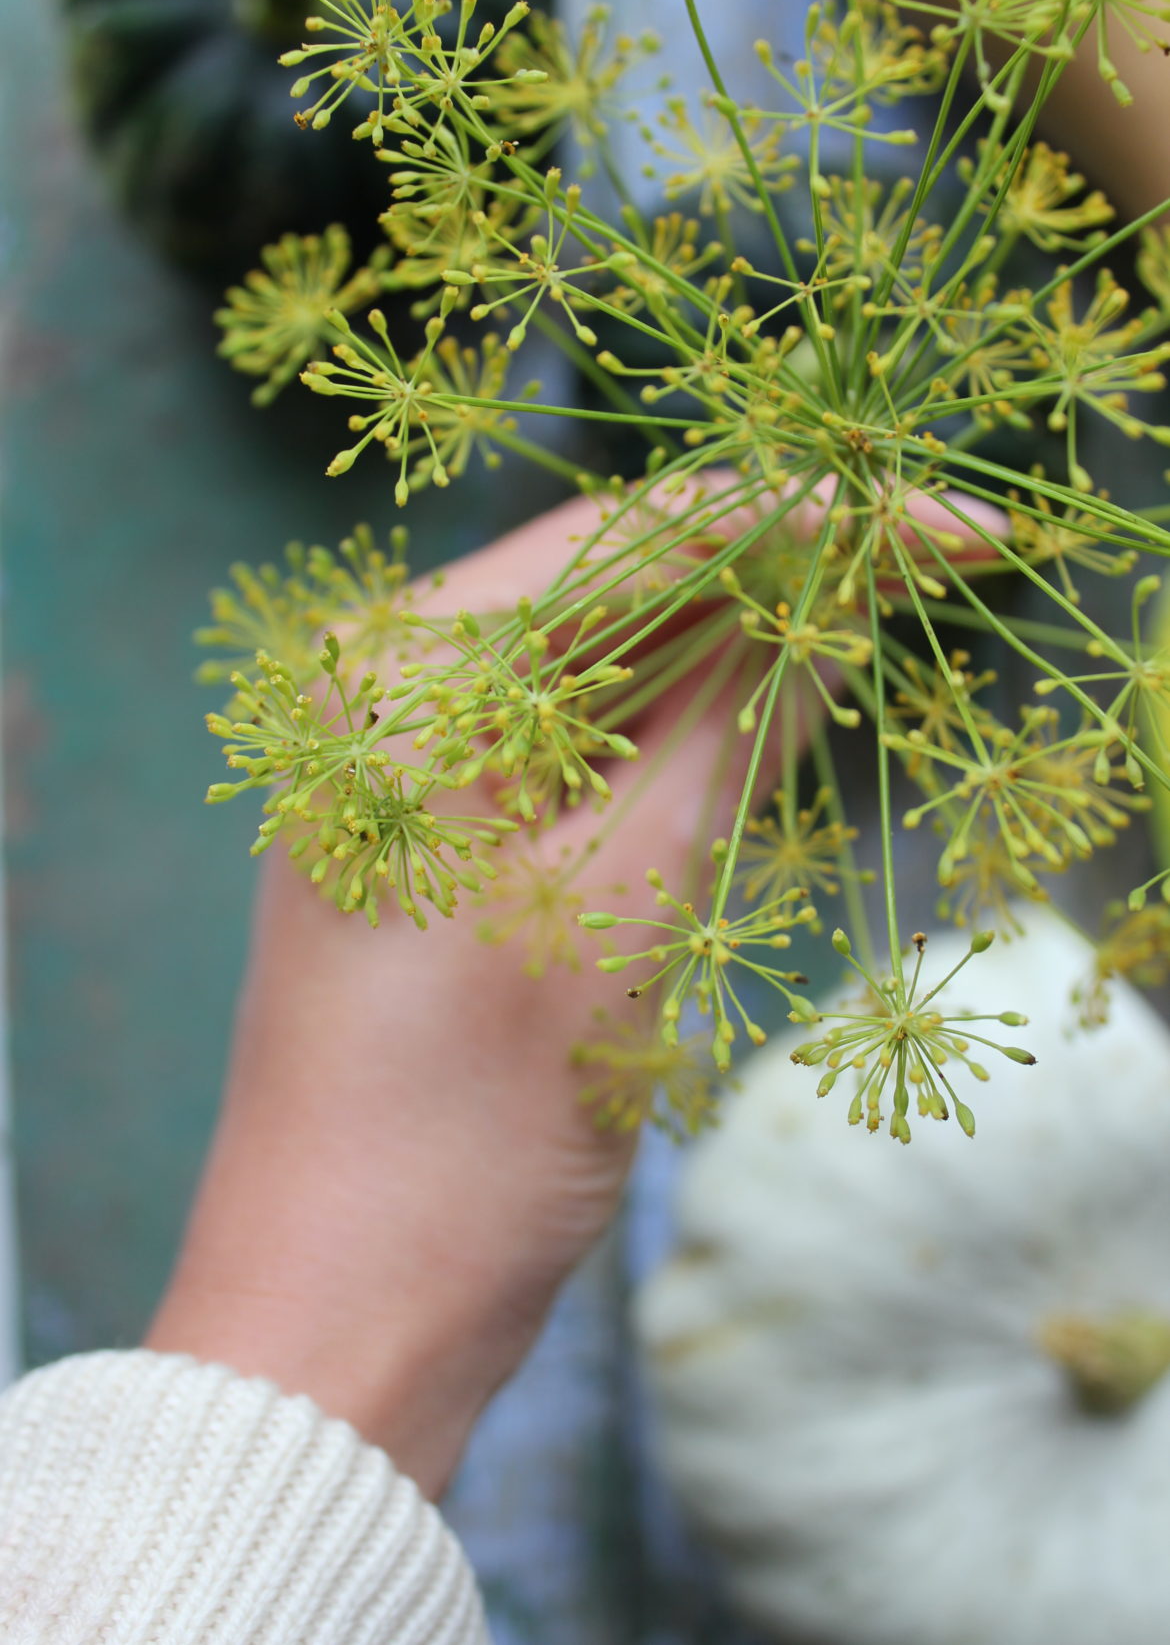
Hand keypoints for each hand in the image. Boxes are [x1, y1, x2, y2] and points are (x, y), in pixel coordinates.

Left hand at [146, 483, 999, 1494]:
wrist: (341, 1308)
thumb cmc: (467, 1127)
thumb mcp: (628, 909)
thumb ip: (733, 730)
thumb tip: (836, 602)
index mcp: (402, 678)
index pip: (635, 541)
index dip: (808, 519)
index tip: (954, 524)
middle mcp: (383, 690)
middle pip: (617, 586)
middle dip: (779, 574)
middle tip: (938, 562)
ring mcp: (400, 764)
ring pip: (602, 664)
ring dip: (738, 648)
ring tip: (879, 627)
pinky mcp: (432, 833)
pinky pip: (572, 741)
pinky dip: (674, 726)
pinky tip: (773, 710)